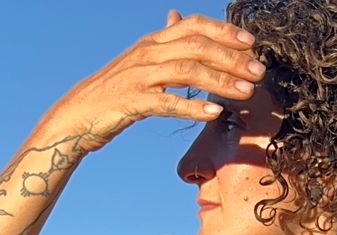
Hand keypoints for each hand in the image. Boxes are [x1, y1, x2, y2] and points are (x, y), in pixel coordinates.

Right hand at [50, 10, 264, 153]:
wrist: (77, 115)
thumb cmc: (114, 91)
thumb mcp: (140, 59)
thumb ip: (164, 41)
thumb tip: (176, 18)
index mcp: (153, 42)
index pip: (194, 26)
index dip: (224, 31)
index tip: (251, 43)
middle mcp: (147, 53)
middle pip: (196, 46)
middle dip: (231, 57)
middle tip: (258, 71)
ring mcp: (139, 76)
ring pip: (186, 71)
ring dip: (220, 81)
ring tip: (246, 92)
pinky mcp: (132, 102)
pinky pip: (166, 103)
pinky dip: (191, 107)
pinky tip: (213, 113)